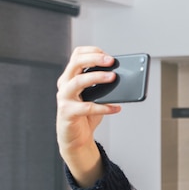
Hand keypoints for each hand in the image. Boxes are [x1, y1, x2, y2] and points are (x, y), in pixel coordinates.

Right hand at [56, 46, 120, 186]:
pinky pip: (86, 107)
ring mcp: (64, 98)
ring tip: (113, 77)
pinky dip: (104, 107)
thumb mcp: (96, 96)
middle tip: (112, 62)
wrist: (76, 138)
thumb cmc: (86, 115)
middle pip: (76, 63)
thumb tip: (122, 76)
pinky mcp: (67, 113)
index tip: (108, 55)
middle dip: (95, 59)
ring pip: (78, 82)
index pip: (77, 55)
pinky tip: (116, 108)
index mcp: (71, 76)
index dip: (93, 52)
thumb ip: (103, 85)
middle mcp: (65, 84)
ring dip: (97, 77)